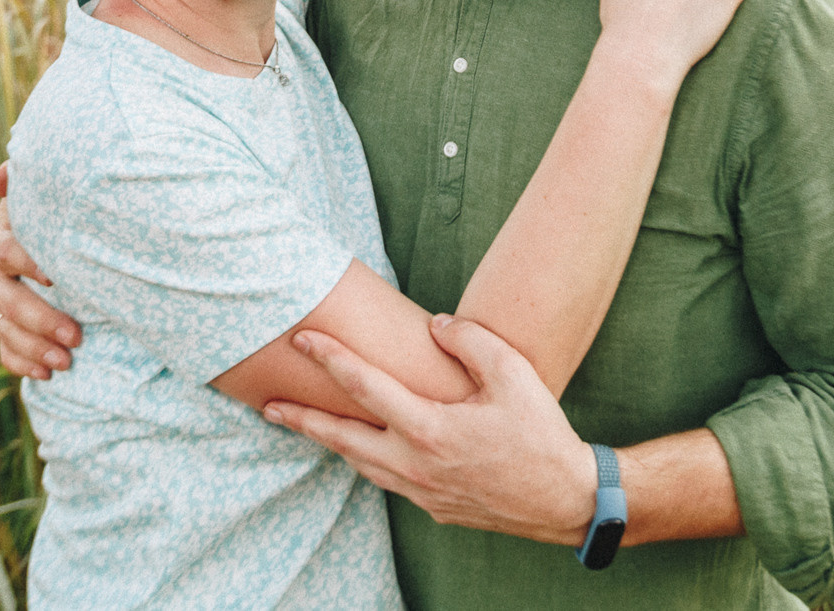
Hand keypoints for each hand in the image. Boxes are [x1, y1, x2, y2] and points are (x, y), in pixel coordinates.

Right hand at [0, 162, 80, 379]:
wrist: (69, 243)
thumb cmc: (62, 216)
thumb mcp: (52, 195)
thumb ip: (30, 180)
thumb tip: (0, 178)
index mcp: (0, 236)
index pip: (1, 249)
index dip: (24, 262)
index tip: (56, 276)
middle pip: (0, 296)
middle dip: (37, 317)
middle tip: (76, 334)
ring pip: (2, 327)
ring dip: (33, 346)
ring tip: (68, 361)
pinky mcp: (3, 328)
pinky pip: (4, 352)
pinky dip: (23, 365)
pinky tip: (48, 374)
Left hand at [264, 316, 596, 544]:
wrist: (565, 500)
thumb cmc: (542, 435)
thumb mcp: (514, 374)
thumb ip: (470, 340)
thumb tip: (435, 325)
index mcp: (429, 429)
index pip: (365, 387)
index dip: (330, 359)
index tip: (302, 339)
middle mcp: (416, 465)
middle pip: (343, 439)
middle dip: (302, 419)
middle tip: (268, 405)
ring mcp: (422, 492)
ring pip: (362, 465)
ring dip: (331, 443)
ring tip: (306, 425)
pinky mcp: (435, 508)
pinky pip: (388, 480)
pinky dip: (366, 461)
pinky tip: (364, 449)